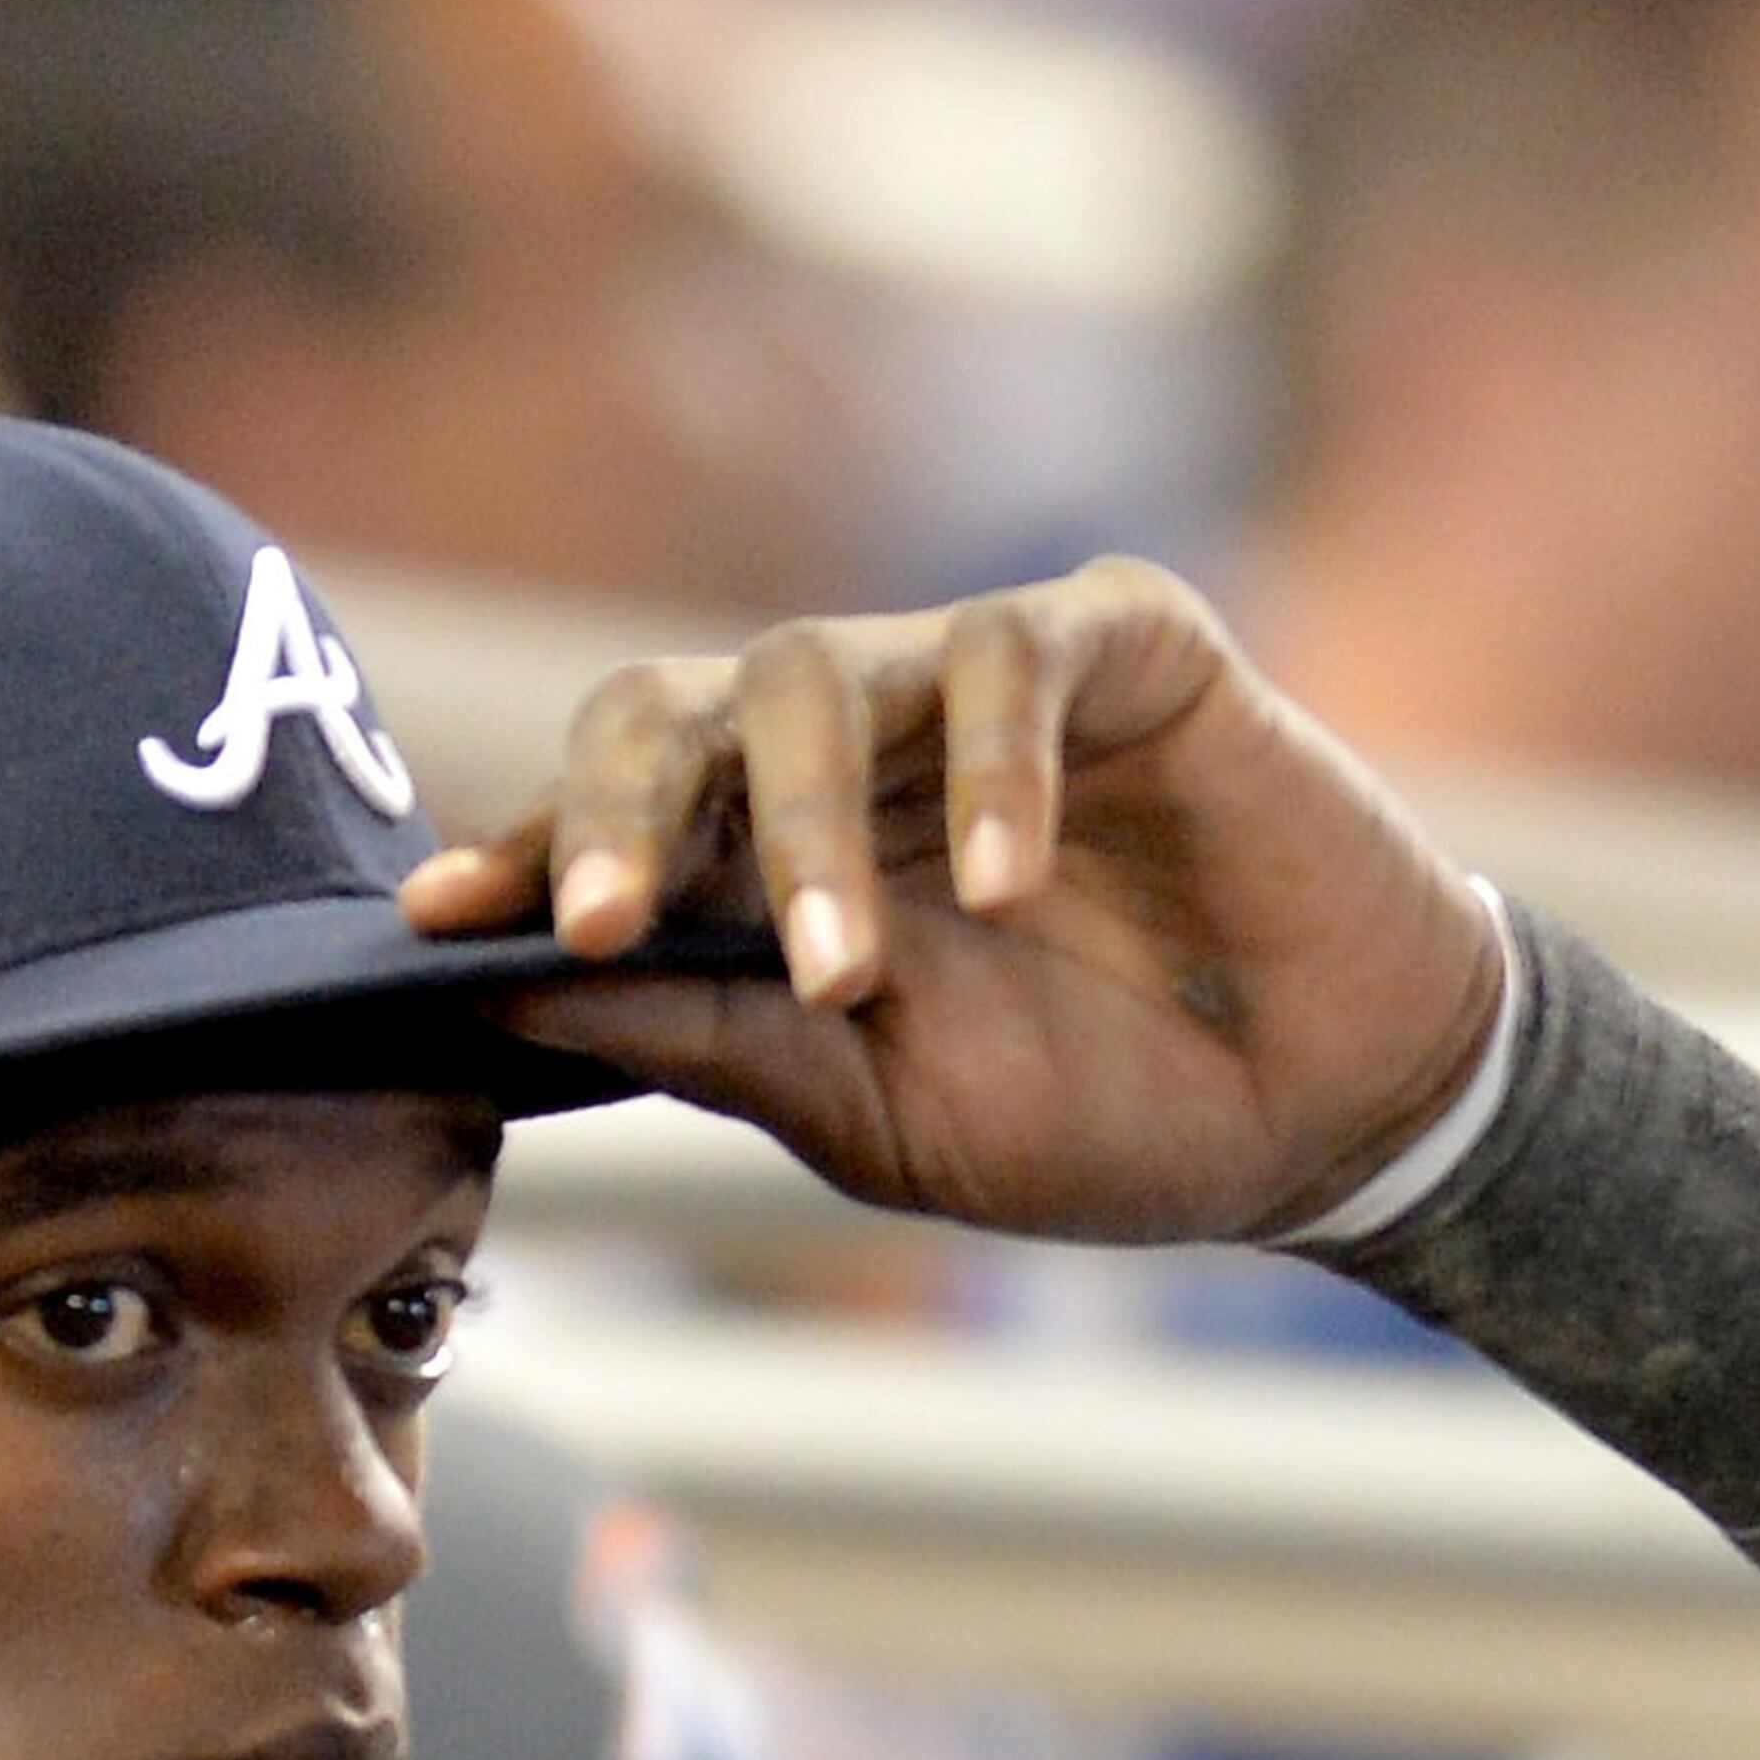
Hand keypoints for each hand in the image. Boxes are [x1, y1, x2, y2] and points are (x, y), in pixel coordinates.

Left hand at [399, 558, 1503, 1249]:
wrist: (1325, 1114)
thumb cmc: (1099, 1117)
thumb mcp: (872, 1113)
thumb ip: (704, 1040)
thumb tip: (505, 994)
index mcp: (773, 863)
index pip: (613, 820)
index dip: (519, 858)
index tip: (434, 926)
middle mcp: (854, 754)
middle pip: (675, 707)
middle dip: (612, 811)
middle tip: (584, 923)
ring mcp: (981, 685)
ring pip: (817, 668)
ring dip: (804, 824)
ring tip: (838, 969)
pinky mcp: (1122, 643)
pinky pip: (1016, 654)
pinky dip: (993, 770)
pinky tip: (1003, 890)